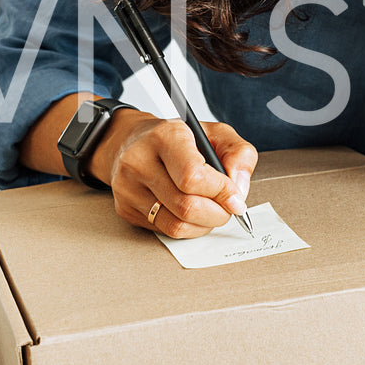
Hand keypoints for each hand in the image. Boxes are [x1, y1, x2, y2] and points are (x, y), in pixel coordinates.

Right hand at [95, 112, 256, 237]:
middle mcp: (139, 161)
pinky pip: (165, 231)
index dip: (221, 192)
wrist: (131, 141)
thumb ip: (239, 154)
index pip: (193, 176)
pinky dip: (187, 228)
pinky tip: (191, 214)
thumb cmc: (177, 139)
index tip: (235, 198)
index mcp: (164, 136)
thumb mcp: (215, 133)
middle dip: (217, 213)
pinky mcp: (125, 208)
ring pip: (177, 225)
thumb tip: (239, 190)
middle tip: (227, 208)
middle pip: (187, 206)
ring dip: (204, 225)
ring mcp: (128, 187)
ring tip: (211, 211)